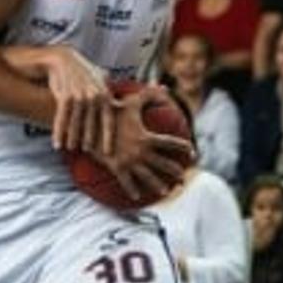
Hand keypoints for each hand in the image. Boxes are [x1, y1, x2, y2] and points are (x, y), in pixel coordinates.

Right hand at [40, 47, 112, 151]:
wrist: (64, 60)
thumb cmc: (84, 73)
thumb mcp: (100, 80)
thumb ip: (109, 93)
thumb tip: (123, 103)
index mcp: (104, 94)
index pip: (108, 120)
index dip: (108, 137)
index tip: (109, 152)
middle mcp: (93, 96)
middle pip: (92, 124)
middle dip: (89, 140)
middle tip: (88, 152)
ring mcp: (79, 96)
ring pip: (76, 123)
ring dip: (73, 138)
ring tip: (70, 148)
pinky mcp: (65, 96)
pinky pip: (62, 119)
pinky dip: (59, 132)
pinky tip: (56, 143)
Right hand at [96, 86, 193, 201]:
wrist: (91, 124)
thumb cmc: (112, 110)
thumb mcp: (131, 101)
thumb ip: (149, 94)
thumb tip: (164, 86)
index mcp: (147, 137)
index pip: (171, 144)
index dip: (183, 147)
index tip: (192, 153)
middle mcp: (141, 152)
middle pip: (164, 165)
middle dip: (175, 172)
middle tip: (182, 177)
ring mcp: (129, 162)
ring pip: (148, 178)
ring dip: (158, 186)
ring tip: (167, 192)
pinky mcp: (116, 168)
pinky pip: (126, 182)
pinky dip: (132, 190)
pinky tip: (137, 197)